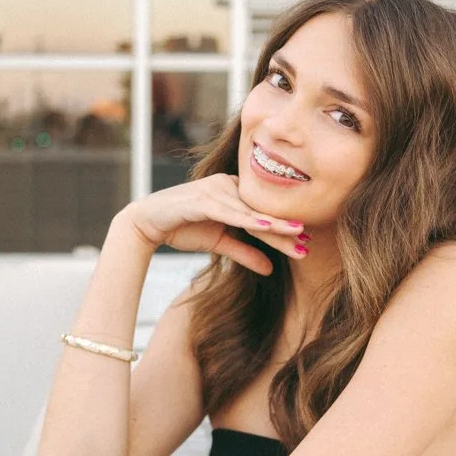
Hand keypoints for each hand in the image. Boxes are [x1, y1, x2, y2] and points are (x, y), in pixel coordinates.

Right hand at [121, 174, 308, 276]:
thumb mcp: (220, 243)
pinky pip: (229, 210)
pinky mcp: (202, 198)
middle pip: (261, 211)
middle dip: (284, 228)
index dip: (283, 229)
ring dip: (273, 224)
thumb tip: (270, 270)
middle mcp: (228, 184)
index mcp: (234, 191)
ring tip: (296, 234)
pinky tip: (266, 225)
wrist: (147, 223)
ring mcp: (215, 189)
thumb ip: (245, 252)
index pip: (263, 214)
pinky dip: (247, 218)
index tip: (305, 244)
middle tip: (308, 242)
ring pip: (250, 211)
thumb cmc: (183, 228)